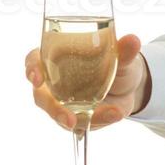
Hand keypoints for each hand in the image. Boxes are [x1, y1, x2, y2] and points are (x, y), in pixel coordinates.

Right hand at [25, 34, 148, 131]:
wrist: (132, 84)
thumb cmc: (118, 62)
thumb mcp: (122, 56)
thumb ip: (124, 51)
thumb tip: (132, 41)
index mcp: (57, 57)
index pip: (34, 60)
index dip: (32, 68)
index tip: (37, 78)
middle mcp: (55, 82)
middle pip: (41, 96)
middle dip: (53, 109)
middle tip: (70, 119)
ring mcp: (64, 102)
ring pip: (61, 115)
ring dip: (83, 119)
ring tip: (109, 114)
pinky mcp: (76, 117)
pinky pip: (81, 124)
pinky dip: (100, 120)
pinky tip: (116, 113)